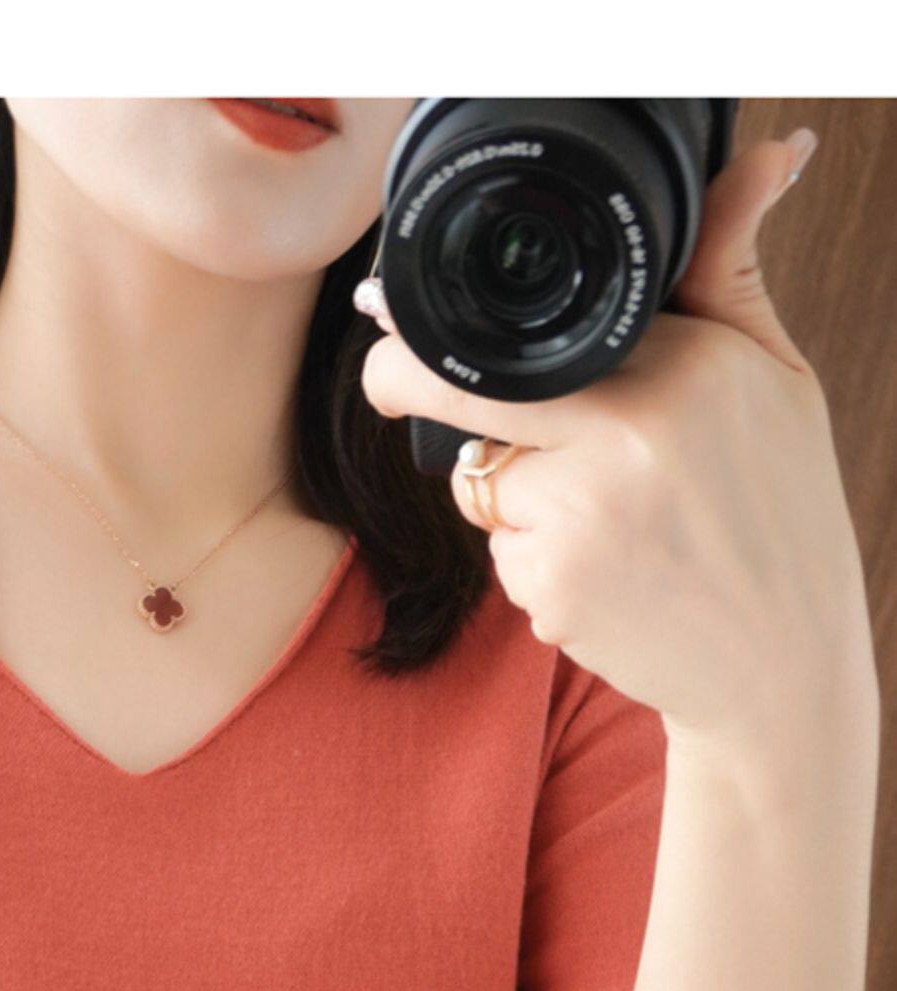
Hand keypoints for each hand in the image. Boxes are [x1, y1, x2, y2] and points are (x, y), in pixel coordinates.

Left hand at [358, 129, 876, 751]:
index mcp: (681, 365)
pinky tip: (604, 572)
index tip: (383, 309)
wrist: (779, 660)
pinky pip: (501, 554)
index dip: (437, 326)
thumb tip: (762, 157)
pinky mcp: (549, 589)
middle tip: (387, 382)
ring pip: (483, 483)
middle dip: (407, 383)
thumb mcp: (774, 375)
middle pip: (463, 394)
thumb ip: (729, 268)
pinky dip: (533, 561)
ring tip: (611, 518)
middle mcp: (625, 436)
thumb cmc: (779, 511)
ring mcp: (580, 517)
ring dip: (515, 494)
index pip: (526, 329)